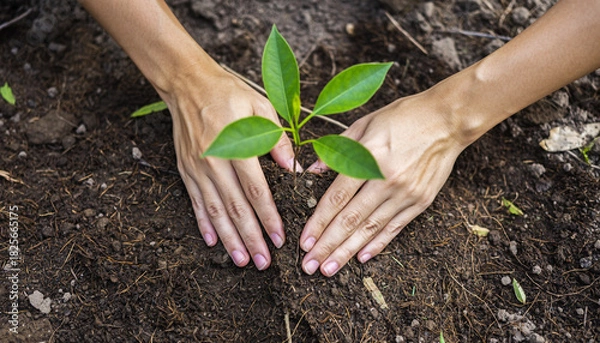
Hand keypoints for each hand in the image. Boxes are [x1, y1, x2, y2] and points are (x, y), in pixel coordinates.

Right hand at [162, 65, 296, 269]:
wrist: (188, 85)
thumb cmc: (229, 93)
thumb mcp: (260, 107)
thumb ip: (277, 140)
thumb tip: (294, 170)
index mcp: (236, 147)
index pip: (256, 191)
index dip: (268, 218)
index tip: (280, 239)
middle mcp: (214, 162)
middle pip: (236, 208)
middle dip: (251, 238)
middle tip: (264, 262)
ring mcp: (197, 168)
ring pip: (216, 211)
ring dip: (230, 239)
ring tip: (242, 260)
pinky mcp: (187, 170)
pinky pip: (196, 202)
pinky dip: (204, 224)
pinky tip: (213, 242)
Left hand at [299, 93, 465, 275]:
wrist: (447, 120)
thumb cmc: (402, 117)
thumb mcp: (363, 124)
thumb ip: (337, 151)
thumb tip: (311, 173)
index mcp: (368, 158)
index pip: (336, 199)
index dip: (318, 223)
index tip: (304, 242)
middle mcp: (386, 180)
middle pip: (350, 220)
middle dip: (327, 246)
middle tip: (309, 266)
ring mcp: (405, 193)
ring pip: (370, 229)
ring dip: (347, 252)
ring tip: (329, 269)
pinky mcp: (420, 201)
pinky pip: (394, 228)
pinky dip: (377, 244)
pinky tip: (361, 258)